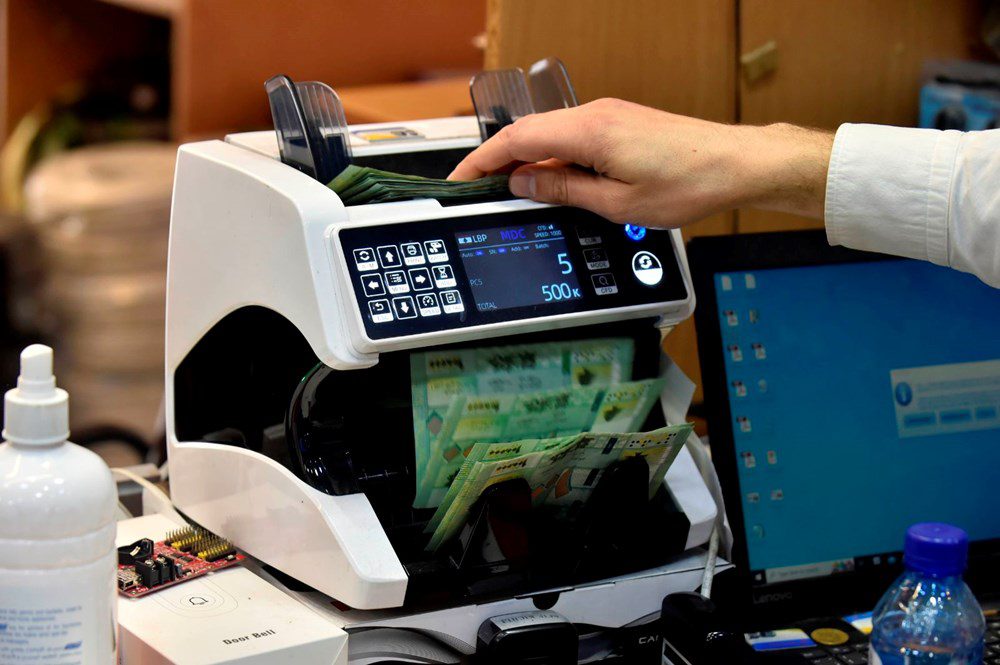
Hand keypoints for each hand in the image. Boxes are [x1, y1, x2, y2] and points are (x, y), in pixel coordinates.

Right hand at [449, 98, 833, 227]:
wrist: (735, 164)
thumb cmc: (688, 182)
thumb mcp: (616, 203)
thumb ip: (564, 190)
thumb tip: (524, 182)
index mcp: (589, 131)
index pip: (517, 140)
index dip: (482, 161)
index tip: (461, 180)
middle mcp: (595, 113)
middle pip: (528, 132)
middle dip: (498, 161)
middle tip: (479, 191)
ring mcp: (608, 115)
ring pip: (550, 134)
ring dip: (528, 160)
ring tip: (514, 193)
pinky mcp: (620, 123)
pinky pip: (572, 136)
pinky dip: (553, 157)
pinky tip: (554, 182)